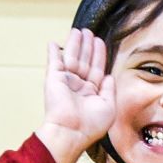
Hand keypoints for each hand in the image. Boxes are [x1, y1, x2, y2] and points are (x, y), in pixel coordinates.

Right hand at [40, 27, 114, 154]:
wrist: (71, 132)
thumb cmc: (91, 125)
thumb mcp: (109, 106)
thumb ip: (109, 90)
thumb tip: (108, 76)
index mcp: (91, 93)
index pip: (96, 69)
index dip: (98, 55)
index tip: (99, 41)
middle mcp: (78, 86)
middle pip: (84, 61)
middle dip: (87, 46)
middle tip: (89, 31)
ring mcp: (65, 82)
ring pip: (72, 58)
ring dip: (75, 44)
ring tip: (78, 30)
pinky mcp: (54, 79)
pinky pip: (54, 62)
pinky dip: (53, 52)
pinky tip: (53, 43)